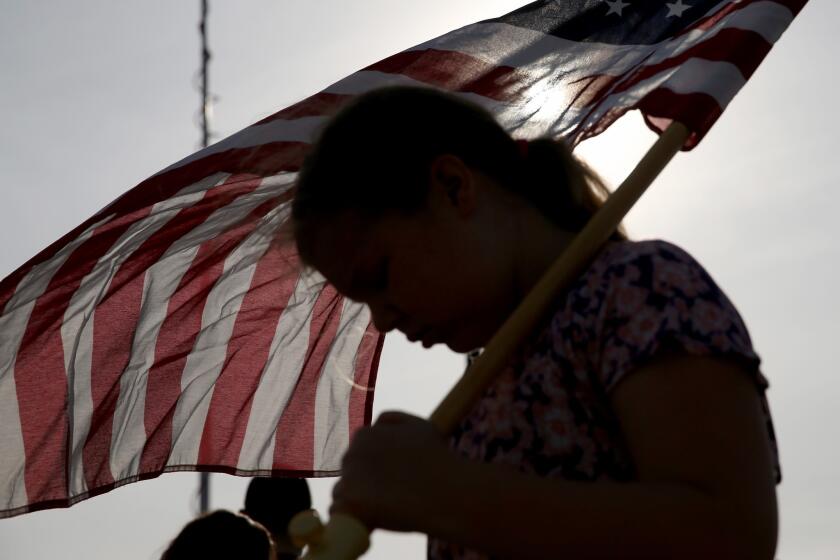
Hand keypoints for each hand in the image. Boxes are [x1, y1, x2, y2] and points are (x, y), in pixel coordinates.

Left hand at [331, 411, 456, 531]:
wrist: (447, 491)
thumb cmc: (437, 459)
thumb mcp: (418, 425)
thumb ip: (392, 420)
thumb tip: (374, 426)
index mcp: (365, 434)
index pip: (359, 452)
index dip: (375, 466)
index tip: (392, 477)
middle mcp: (352, 453)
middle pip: (349, 471)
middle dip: (364, 482)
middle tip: (391, 493)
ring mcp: (349, 478)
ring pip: (342, 492)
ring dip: (357, 500)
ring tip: (384, 508)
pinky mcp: (351, 503)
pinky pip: (339, 513)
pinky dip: (350, 519)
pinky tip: (368, 521)